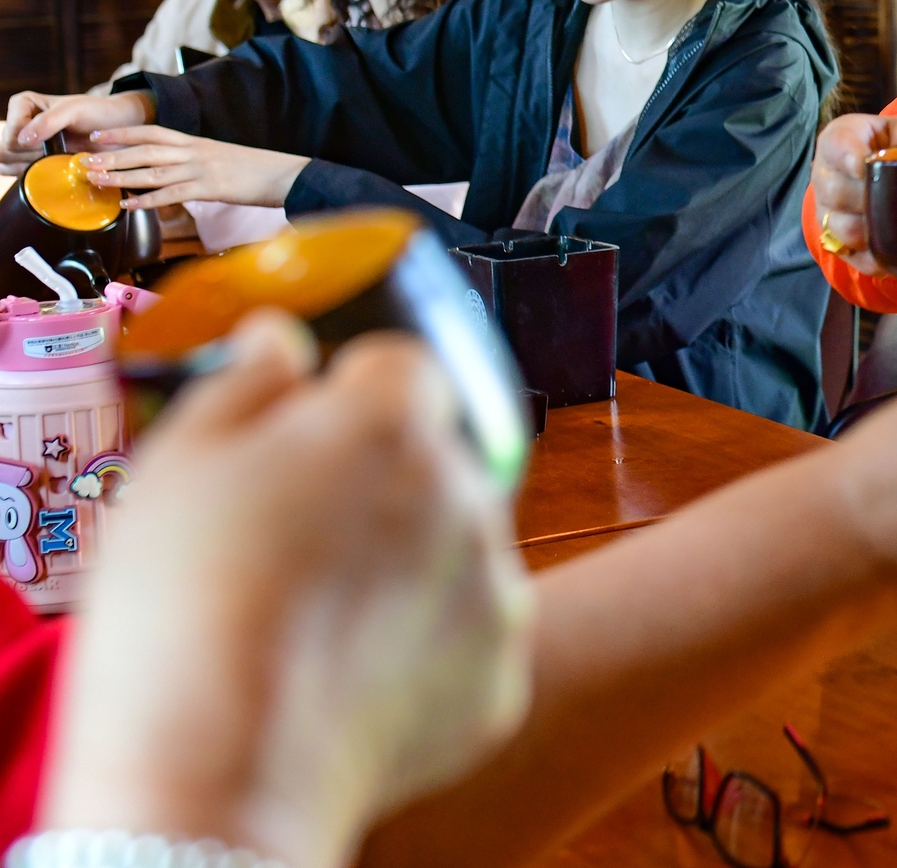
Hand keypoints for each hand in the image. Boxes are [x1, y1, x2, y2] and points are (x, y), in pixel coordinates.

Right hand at [3, 89, 152, 167]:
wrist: (114, 128)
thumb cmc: (95, 113)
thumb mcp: (74, 110)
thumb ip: (48, 121)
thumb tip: (22, 140)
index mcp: (22, 105)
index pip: (11, 132)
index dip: (32, 140)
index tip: (57, 136)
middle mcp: (17, 124)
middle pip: (6, 149)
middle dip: (31, 154)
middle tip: (57, 149)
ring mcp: (20, 144)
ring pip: (7, 163)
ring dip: (32, 166)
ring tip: (56, 157)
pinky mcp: (27, 161)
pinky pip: (16, 174)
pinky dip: (32, 176)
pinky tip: (50, 168)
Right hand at [44, 318, 533, 867]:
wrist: (220, 775)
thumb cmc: (184, 613)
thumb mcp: (176, 467)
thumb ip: (246, 385)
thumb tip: (282, 340)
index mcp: (391, 421)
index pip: (398, 368)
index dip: (344, 400)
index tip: (298, 442)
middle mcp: (468, 490)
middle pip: (434, 461)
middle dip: (379, 488)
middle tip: (291, 545)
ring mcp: (496, 587)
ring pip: (456, 550)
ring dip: (407, 568)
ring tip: (308, 624)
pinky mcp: (502, 675)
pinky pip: (464, 641)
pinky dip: (420, 654)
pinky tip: (343, 678)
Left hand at [81, 124, 313, 210]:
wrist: (286, 173)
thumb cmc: (256, 169)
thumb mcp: (221, 158)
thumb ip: (195, 161)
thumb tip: (172, 171)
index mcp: (196, 142)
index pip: (153, 131)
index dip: (123, 133)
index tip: (98, 135)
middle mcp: (195, 151)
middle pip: (146, 150)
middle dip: (113, 154)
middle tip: (87, 159)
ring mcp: (202, 169)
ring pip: (154, 171)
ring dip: (122, 176)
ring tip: (98, 180)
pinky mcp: (210, 188)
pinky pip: (173, 194)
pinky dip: (149, 200)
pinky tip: (130, 205)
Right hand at [808, 112, 896, 274]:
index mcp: (841, 139)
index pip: (835, 144)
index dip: (849, 157)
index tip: (865, 166)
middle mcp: (827, 176)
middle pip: (835, 191)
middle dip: (866, 197)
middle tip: (896, 199)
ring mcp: (831, 212)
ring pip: (842, 228)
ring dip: (871, 230)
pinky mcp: (842, 244)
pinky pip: (855, 258)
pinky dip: (876, 257)